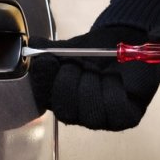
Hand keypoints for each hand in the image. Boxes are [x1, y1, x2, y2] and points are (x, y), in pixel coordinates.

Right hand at [28, 26, 159, 130]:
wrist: (126, 41)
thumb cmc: (97, 49)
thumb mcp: (71, 47)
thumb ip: (50, 49)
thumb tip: (32, 46)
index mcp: (60, 98)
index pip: (45, 99)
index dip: (44, 82)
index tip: (47, 60)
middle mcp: (79, 113)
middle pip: (66, 112)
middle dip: (68, 83)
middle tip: (76, 62)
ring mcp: (103, 119)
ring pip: (91, 115)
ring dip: (91, 86)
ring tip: (96, 69)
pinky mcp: (126, 117)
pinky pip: (116, 112)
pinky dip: (112, 90)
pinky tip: (113, 77)